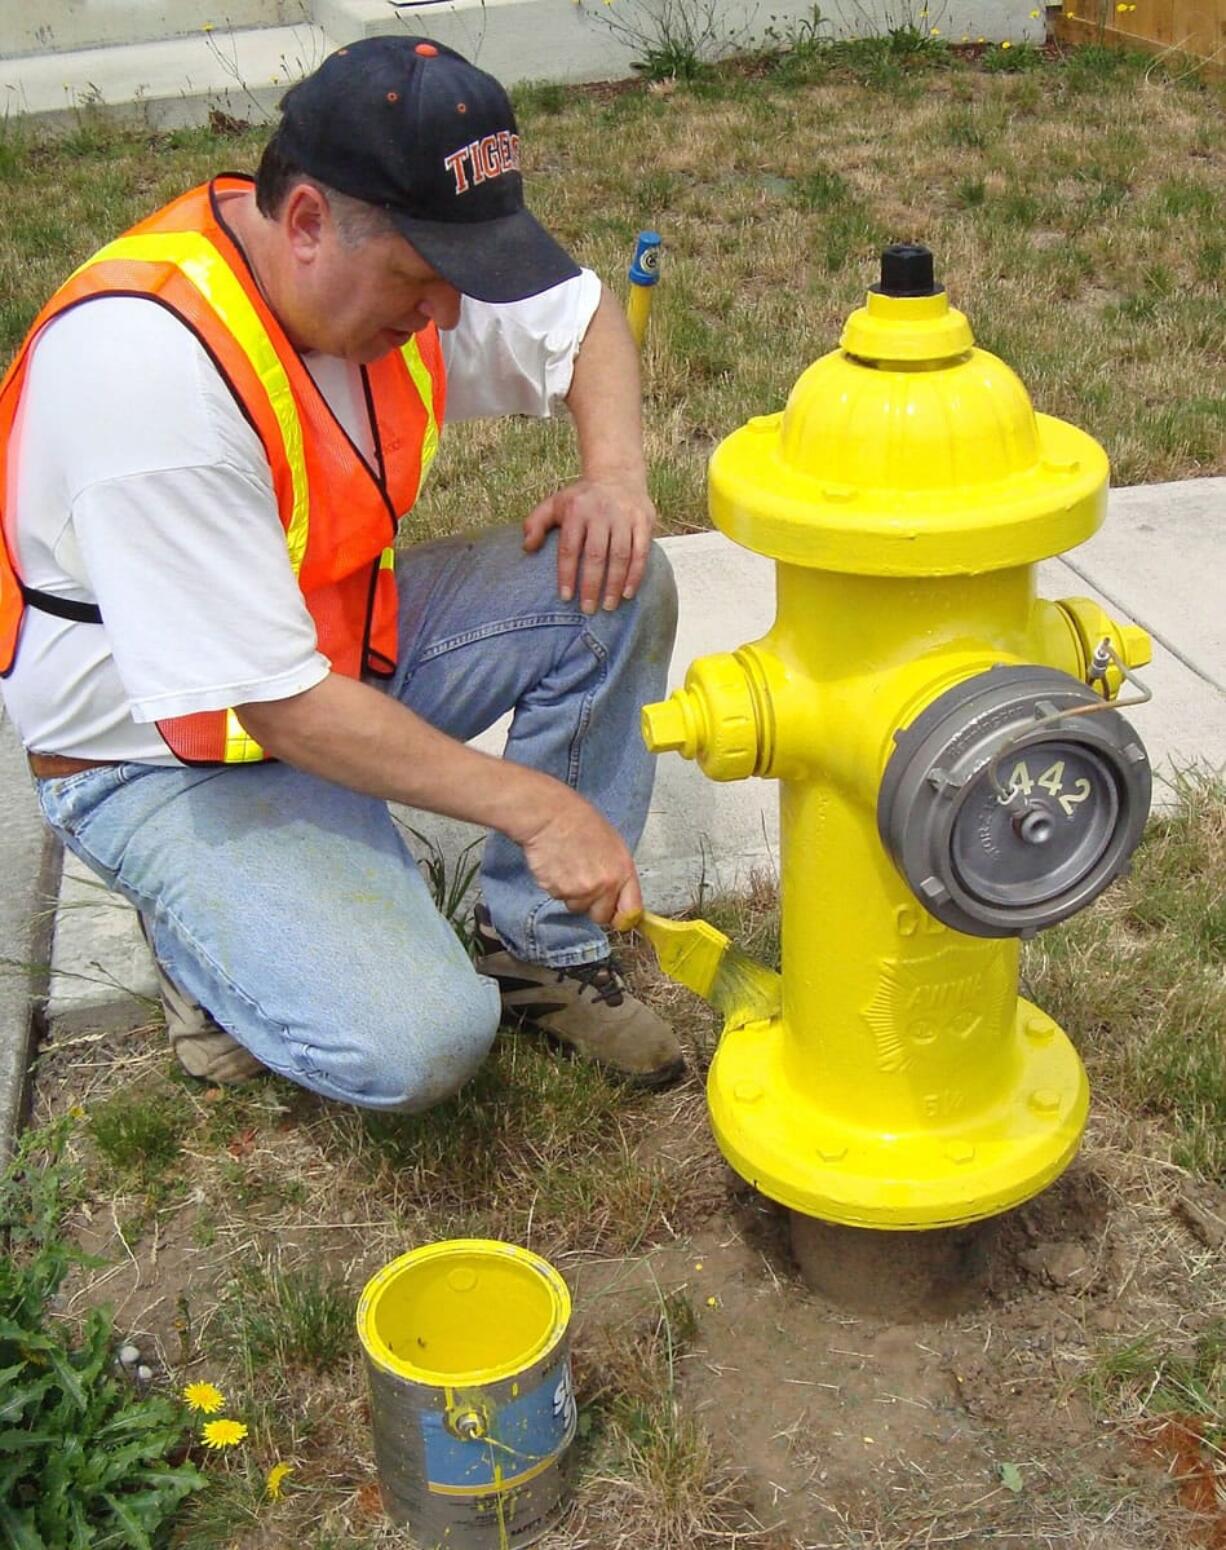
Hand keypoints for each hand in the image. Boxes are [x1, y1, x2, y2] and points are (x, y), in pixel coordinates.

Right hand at [518, 791, 642, 924]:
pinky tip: (556, 865)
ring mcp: (580, 891)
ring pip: (577, 908)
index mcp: (623, 872)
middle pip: (601, 916)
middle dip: (593, 906)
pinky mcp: (558, 891)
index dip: (623, 918)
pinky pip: (559, 898)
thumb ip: (619, 874)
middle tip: (585, 883)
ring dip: (572, 895)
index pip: (631, 911)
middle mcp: (604, 885)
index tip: (618, 918)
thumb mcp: (613, 845)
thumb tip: (621, 898)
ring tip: (568, 868)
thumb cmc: (580, 822)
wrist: (549, 816)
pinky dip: (556, 886)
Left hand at [522, 475, 654, 614]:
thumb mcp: (554, 504)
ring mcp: (624, 516)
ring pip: (621, 555)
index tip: (565, 597)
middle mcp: (601, 512)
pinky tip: (628, 593)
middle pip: (596, 555)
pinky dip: (636, 574)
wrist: (617, 475)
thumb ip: (536, 523)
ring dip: (615, 584)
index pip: (570, 548)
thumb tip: (527, 548)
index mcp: (577, 510)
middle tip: (588, 609)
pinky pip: (641, 552)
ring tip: (609, 606)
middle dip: (592, 585)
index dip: (567, 574)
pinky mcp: (643, 521)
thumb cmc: (581, 500)